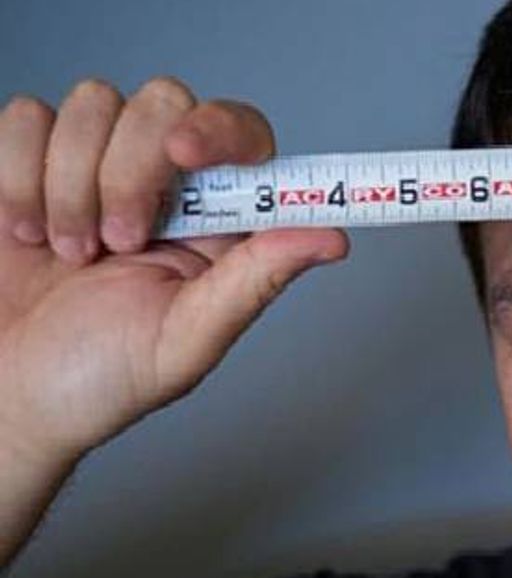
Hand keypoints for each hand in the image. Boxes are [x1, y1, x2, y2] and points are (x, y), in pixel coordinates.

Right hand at [0, 76, 348, 463]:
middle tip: (115, 245)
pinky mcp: (30, 159)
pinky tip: (28, 232)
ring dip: (69, 187)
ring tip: (69, 254)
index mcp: (216, 221)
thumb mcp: (185, 341)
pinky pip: (28, 118)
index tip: (182, 153)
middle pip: (165, 101)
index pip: (243, 134)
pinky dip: (18, 178)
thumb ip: (256, 281)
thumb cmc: (98, 381)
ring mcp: (95, 163)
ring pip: (93, 103)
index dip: (220, 129)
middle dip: (129, 173)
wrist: (3, 394)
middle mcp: (164, 182)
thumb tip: (331, 238)